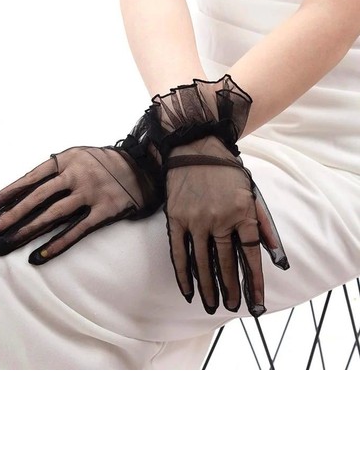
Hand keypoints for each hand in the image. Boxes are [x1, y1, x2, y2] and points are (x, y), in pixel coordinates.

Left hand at [0, 145, 160, 264]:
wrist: (145, 166)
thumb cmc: (107, 163)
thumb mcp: (80, 156)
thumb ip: (57, 170)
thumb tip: (26, 191)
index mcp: (67, 159)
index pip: (31, 177)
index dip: (8, 193)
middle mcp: (77, 175)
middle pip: (37, 198)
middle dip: (9, 217)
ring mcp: (91, 193)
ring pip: (52, 215)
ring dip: (26, 231)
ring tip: (5, 245)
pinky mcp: (105, 211)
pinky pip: (77, 230)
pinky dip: (56, 244)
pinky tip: (39, 256)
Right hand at [163, 135, 288, 315]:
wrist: (195, 147)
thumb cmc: (226, 171)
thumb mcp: (251, 193)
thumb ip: (264, 225)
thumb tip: (278, 257)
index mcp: (241, 213)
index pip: (249, 255)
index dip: (254, 281)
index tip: (256, 302)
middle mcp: (219, 220)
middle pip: (225, 263)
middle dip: (231, 289)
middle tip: (233, 308)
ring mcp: (195, 220)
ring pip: (202, 263)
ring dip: (208, 287)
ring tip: (211, 305)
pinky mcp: (176, 219)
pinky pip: (178, 252)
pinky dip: (183, 274)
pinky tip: (187, 290)